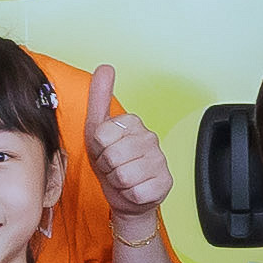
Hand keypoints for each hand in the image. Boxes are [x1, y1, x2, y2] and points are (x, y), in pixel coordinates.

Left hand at [85, 65, 169, 214]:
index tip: (105, 150)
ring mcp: (160, 160)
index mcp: (134, 122)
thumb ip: (99, 97)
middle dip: (107, 166)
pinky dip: (129, 194)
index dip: (98, 148)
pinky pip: (136, 191)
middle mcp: (150, 137)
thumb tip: (105, 66)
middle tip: (114, 166)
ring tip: (123, 177)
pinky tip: (134, 188)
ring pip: (124, 175)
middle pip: (112, 156)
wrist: (126, 195)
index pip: (102, 135)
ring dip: (118, 182)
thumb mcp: (97, 129)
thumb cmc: (111, 162)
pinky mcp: (165, 183)